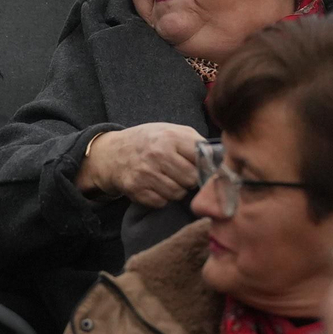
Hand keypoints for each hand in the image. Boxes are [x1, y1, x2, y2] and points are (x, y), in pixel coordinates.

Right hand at [75, 122, 204, 207]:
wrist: (113, 153)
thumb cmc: (149, 142)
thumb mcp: (171, 131)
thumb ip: (195, 141)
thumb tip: (219, 159)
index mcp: (170, 138)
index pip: (201, 160)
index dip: (204, 166)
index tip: (203, 169)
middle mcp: (157, 154)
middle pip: (191, 179)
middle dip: (189, 180)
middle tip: (181, 174)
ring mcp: (145, 173)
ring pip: (177, 193)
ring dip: (176, 190)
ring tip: (167, 179)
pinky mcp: (136, 189)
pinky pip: (161, 202)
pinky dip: (161, 198)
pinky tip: (155, 187)